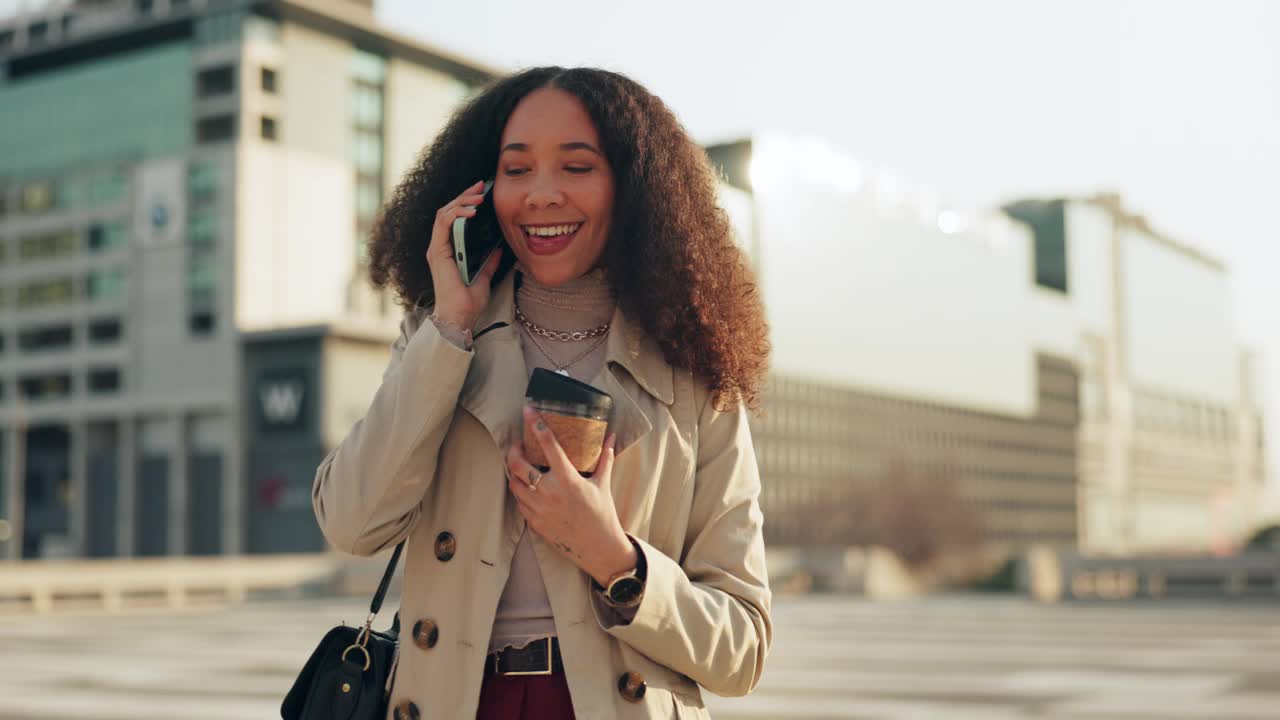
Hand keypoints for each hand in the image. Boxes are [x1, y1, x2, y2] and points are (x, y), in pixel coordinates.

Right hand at [425, 180, 503, 328]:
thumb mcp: (484, 277)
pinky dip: (457, 213)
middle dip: (465, 195)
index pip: (453, 218)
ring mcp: (436, 249)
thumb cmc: (468, 302)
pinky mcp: (437, 252)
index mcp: (447, 251)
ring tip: (479, 195)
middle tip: (481, 186)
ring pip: (444, 213)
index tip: (482, 192)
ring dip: (462, 201)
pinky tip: (472, 210)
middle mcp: (439, 247)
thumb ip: (489, 262)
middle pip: (448, 211)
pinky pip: (444, 224)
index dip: (466, 202)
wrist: (460, 317)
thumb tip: (498, 249)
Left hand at [506, 407, 636, 586]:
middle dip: (513, 450)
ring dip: (513, 471)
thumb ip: (605, 458)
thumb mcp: (603, 483)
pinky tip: (525, 485)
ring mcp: (539, 508)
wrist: (597, 547)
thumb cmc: (602, 513)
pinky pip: (519, 501)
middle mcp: (549, 492)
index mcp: (567, 479)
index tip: (528, 411)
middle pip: (517, 464)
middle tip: (518, 444)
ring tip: (518, 463)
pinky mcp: (534, 522)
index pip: (548, 445)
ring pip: (513, 483)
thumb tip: (611, 436)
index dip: (536, 425)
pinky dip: (519, 490)